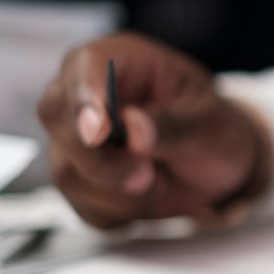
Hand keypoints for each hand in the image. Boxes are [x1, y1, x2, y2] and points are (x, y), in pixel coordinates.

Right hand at [37, 32, 269, 228]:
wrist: (217, 167)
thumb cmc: (214, 130)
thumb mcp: (211, 124)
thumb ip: (174, 126)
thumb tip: (134, 129)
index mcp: (125, 60)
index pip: (85, 63)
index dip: (85, 96)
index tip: (100, 132)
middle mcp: (91, 93)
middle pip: (56, 115)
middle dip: (99, 158)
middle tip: (146, 175)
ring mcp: (77, 137)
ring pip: (67, 170)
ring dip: (117, 191)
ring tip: (158, 181)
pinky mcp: (80, 177)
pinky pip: (81, 204)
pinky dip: (118, 212)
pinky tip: (146, 195)